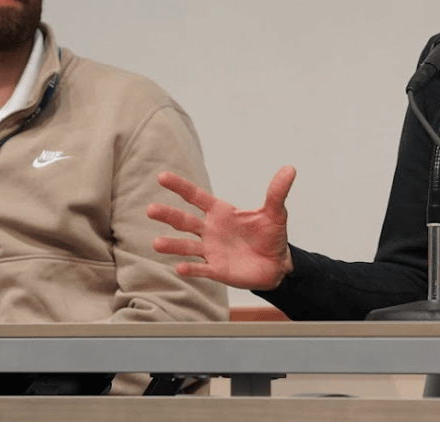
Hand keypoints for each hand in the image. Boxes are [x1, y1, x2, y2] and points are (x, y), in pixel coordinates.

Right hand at [147, 166, 296, 290]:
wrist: (277, 264)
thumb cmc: (271, 236)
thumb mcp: (275, 213)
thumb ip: (277, 193)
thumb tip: (290, 169)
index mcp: (221, 212)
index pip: (196, 197)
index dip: (180, 187)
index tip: (162, 177)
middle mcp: (211, 230)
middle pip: (184, 221)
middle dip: (168, 215)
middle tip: (150, 209)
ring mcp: (211, 250)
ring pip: (187, 246)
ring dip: (172, 245)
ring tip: (156, 243)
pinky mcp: (217, 269)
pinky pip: (201, 269)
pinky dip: (191, 269)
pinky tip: (179, 268)